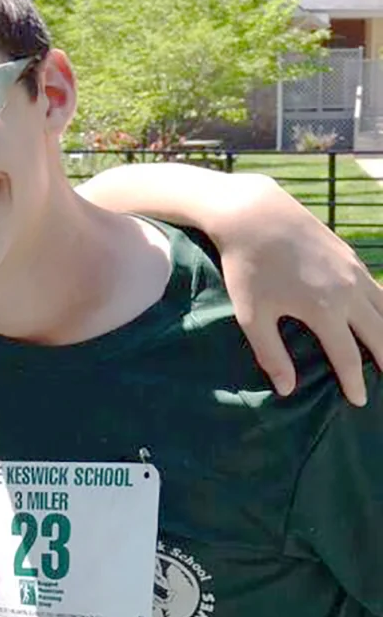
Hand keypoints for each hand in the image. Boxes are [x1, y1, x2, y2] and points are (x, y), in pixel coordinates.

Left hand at [211, 175, 382, 405]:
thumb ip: (271, 353)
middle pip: (380, 334)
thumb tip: (287, 389)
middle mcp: (348, 292)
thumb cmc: (247, 267)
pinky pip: (379, 290)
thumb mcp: (252, 314)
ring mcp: (354, 271)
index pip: (349, 356)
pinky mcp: (352, 256)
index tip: (360, 401)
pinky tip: (381, 319)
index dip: (355, 382)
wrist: (254, 214)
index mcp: (324, 310)